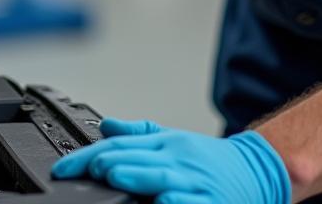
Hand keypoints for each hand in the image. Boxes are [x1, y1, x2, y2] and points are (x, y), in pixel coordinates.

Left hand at [51, 118, 290, 202]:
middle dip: (110, 163)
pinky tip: (164, 201)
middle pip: (137, 158)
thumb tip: (104, 126)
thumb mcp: (173, 140)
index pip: (120, 146)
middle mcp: (177, 159)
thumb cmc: (208, 160)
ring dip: (137, 176)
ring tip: (114, 177)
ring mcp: (194, 180)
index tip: (64, 167)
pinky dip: (178, 201)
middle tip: (86, 168)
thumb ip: (138, 135)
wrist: (257, 168)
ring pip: (162, 177)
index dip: (90, 155)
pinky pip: (192, 202)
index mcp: (165, 143)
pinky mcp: (211, 202)